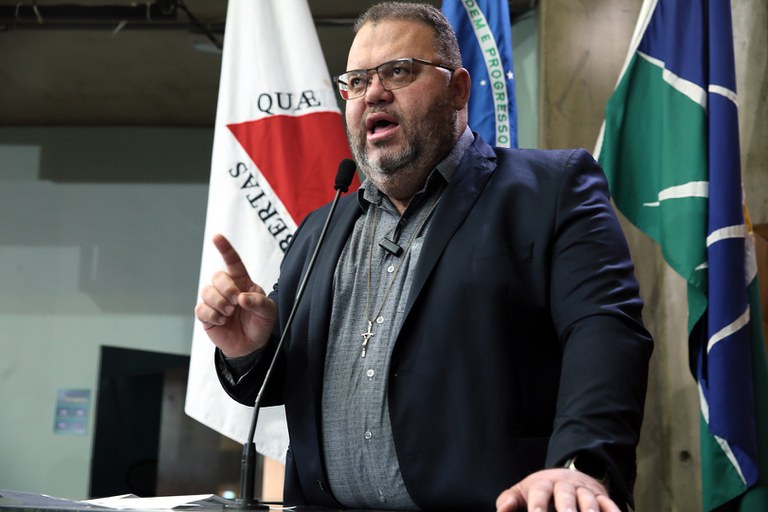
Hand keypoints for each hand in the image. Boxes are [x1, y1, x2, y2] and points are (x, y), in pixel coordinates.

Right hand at [194, 234, 276, 356]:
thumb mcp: (268, 312)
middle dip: (227, 289)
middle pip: (218, 276)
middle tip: (236, 303)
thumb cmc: (260, 324)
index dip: (225, 249)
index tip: (217, 237)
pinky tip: (222, 321)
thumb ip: (259, 302)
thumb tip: (242, 298)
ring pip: (207, 291)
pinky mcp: (206, 315)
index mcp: (243, 282)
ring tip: (229, 314)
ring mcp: (215, 301)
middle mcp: (227, 289)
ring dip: (220, 303)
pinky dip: (212, 315)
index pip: (233, 262)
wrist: (251, 346)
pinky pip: (201, 308)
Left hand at [496, 468, 618, 511]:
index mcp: (543, 484)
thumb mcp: (522, 492)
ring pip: (588, 499)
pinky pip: (609, 503)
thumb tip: (501, 511)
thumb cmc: (541, 491)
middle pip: (566, 494)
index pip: (540, 492)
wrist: (568, 476)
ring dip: (590, 510)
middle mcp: (565, 486)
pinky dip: (612, 510)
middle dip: (566, 508)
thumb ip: (509, 501)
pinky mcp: (600, 497)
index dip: (538, 506)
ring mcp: (584, 491)